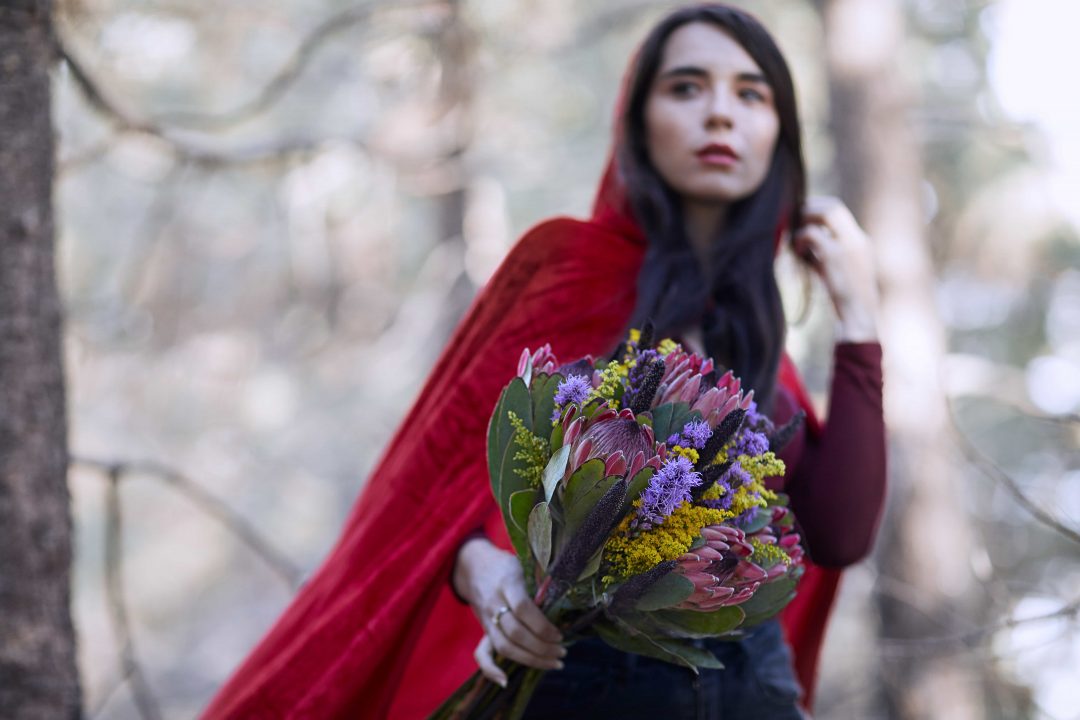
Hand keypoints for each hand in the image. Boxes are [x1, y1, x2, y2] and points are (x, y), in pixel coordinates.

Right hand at [453, 538, 565, 686]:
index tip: (560, 634)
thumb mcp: (522, 565)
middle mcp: (494, 602)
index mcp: (507, 582)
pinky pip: (481, 653)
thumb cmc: (504, 564)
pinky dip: (491, 670)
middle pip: (516, 633)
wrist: (472, 565)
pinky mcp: (483, 629)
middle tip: (562, 652)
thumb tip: (562, 606)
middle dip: (542, 648)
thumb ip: (537, 584)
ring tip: (554, 663)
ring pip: (505, 647)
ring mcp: (486, 618)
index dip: (543, 626)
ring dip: (531, 660)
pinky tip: (506, 681)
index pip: (523, 609)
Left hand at [792, 196, 879, 342]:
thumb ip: (825, 254)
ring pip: (826, 212)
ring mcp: (849, 245)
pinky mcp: (836, 256)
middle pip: (833, 205)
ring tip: (795, 237)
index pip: (839, 210)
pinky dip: (801, 238)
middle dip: (810, 207)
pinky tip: (797, 252)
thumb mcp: (837, 272)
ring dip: (806, 219)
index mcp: (861, 242)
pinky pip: (812, 233)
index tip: (801, 217)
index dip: (817, 208)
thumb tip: (803, 242)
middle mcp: (858, 239)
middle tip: (793, 220)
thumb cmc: (846, 301)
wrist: (859, 319)